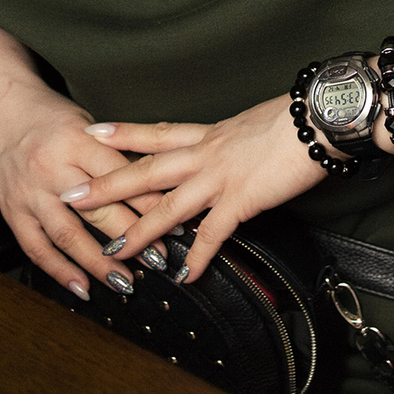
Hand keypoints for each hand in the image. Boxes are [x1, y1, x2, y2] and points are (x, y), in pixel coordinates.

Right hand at [0, 74, 169, 298]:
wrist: (0, 107)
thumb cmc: (49, 115)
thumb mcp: (87, 126)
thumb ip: (114, 156)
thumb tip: (152, 189)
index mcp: (77, 141)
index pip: (121, 178)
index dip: (150, 204)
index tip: (175, 224)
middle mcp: (53, 168)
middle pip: (99, 210)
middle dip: (132, 239)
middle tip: (158, 260)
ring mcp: (30, 193)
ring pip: (68, 235)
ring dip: (99, 264)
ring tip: (125, 282)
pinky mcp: (12, 212)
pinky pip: (37, 248)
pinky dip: (60, 271)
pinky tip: (81, 288)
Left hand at [58, 97, 322, 281]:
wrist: (320, 118)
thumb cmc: (296, 117)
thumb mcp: (255, 123)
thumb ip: (236, 141)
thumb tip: (232, 150)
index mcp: (211, 132)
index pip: (158, 132)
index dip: (125, 133)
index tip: (94, 132)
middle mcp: (207, 152)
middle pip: (147, 169)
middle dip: (108, 184)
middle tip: (73, 195)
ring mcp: (221, 175)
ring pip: (167, 205)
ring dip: (138, 230)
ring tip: (113, 251)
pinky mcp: (242, 198)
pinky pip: (212, 234)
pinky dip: (197, 257)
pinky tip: (184, 276)